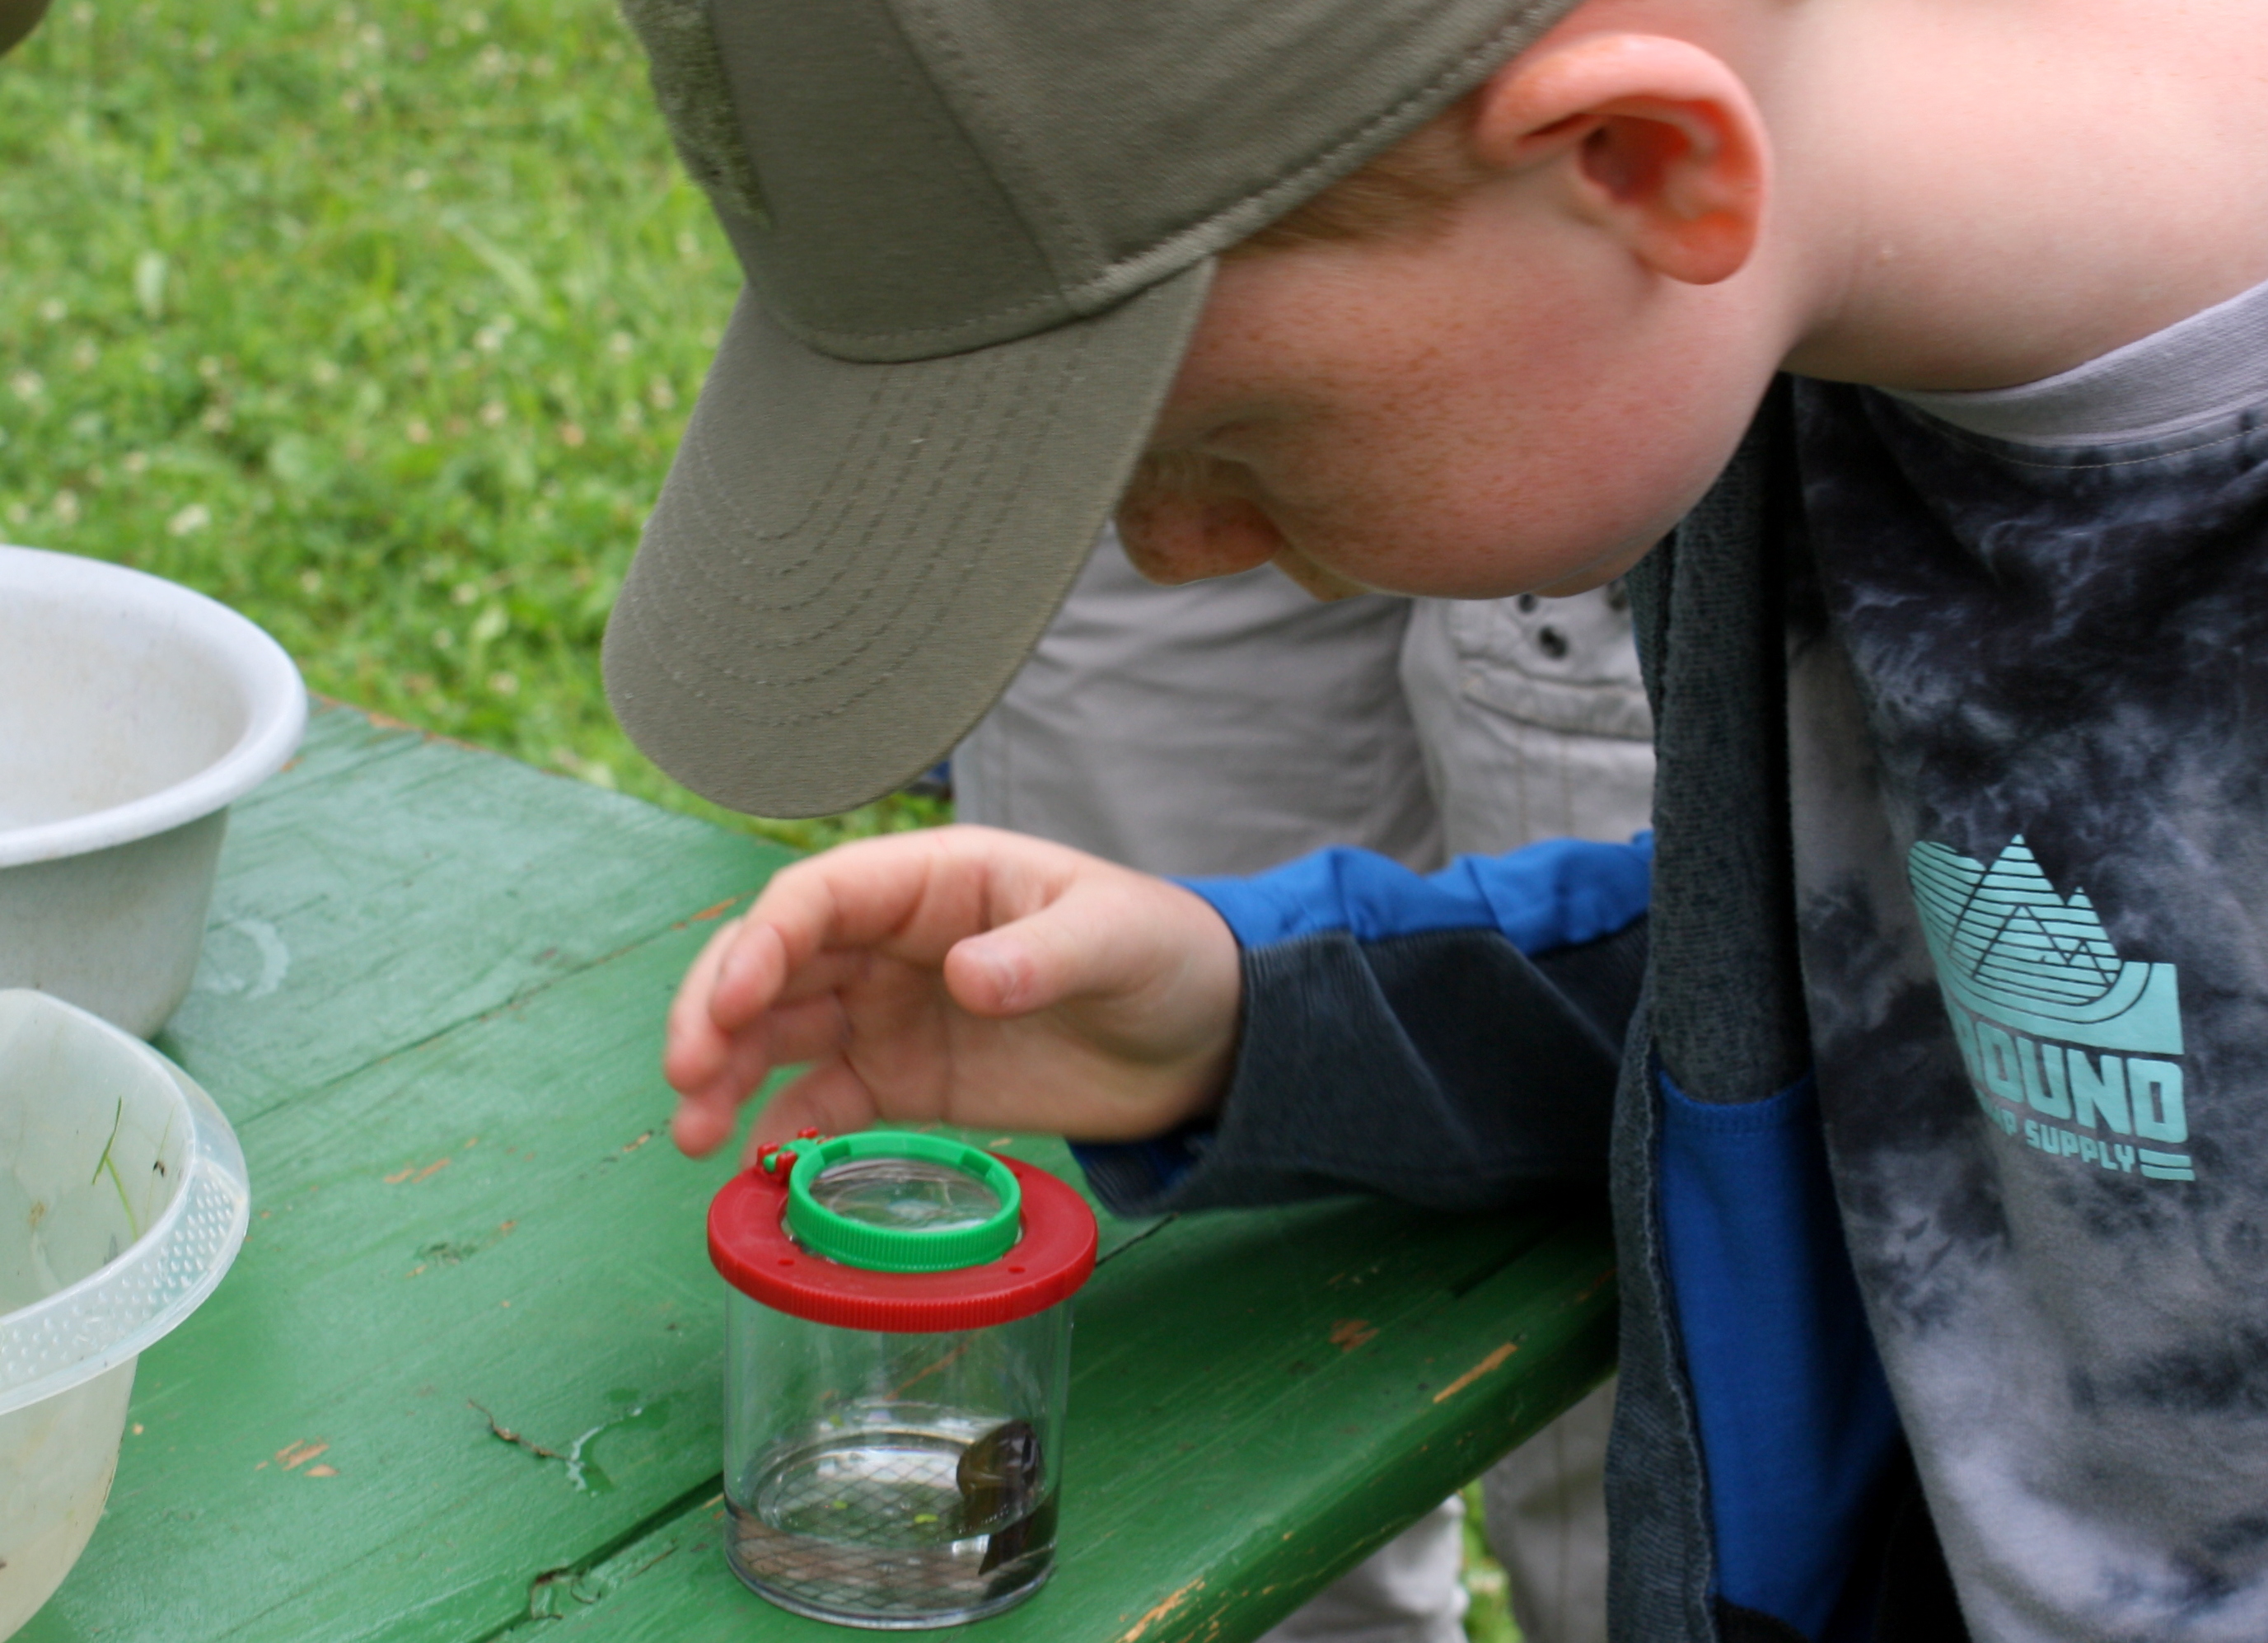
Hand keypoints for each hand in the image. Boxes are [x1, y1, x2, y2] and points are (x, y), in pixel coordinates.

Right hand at [665, 825, 1242, 1158]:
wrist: (1203, 1038)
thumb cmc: (1162, 952)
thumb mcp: (1115, 938)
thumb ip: (1042, 956)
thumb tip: (966, 977)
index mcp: (933, 880)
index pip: (819, 897)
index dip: (763, 944)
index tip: (730, 1005)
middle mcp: (892, 941)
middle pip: (773, 964)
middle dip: (714, 1013)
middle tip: (684, 1078)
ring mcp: (890, 1012)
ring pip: (779, 1033)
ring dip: (725, 1075)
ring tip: (692, 1137)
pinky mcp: (904, 1082)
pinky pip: (824, 1102)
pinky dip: (781, 1129)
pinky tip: (751, 1167)